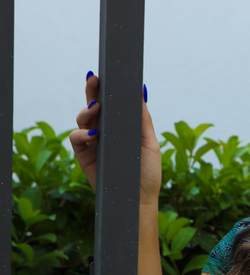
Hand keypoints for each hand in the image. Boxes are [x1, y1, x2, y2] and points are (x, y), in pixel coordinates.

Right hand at [68, 73, 161, 201]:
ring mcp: (92, 142)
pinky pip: (75, 138)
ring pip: (82, 119)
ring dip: (86, 111)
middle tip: (93, 79)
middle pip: (93, 105)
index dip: (104, 88)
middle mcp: (104, 131)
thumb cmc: (147, 174)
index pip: (110, 103)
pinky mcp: (84, 156)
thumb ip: (143, 119)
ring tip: (96, 109)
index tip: (104, 74)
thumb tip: (141, 91)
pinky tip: (92, 134)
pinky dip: (80, 133)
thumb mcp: (149, 143)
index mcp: (120, 126)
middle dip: (92, 91)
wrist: (138, 200)